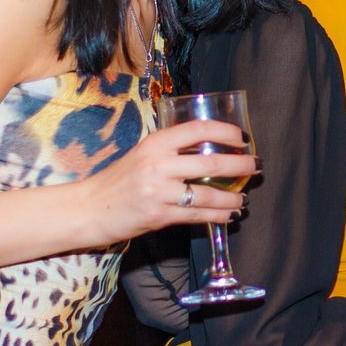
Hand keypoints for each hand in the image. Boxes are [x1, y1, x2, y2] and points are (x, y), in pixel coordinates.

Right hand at [80, 119, 257, 245]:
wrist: (89, 208)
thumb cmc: (119, 179)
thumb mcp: (143, 153)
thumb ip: (171, 149)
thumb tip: (211, 148)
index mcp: (156, 142)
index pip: (199, 129)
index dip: (227, 132)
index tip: (244, 139)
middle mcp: (158, 164)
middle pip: (212, 162)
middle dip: (240, 165)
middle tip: (256, 167)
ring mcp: (159, 191)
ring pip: (208, 193)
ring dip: (233, 197)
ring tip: (244, 198)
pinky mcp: (158, 216)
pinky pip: (197, 215)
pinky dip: (218, 215)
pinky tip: (229, 215)